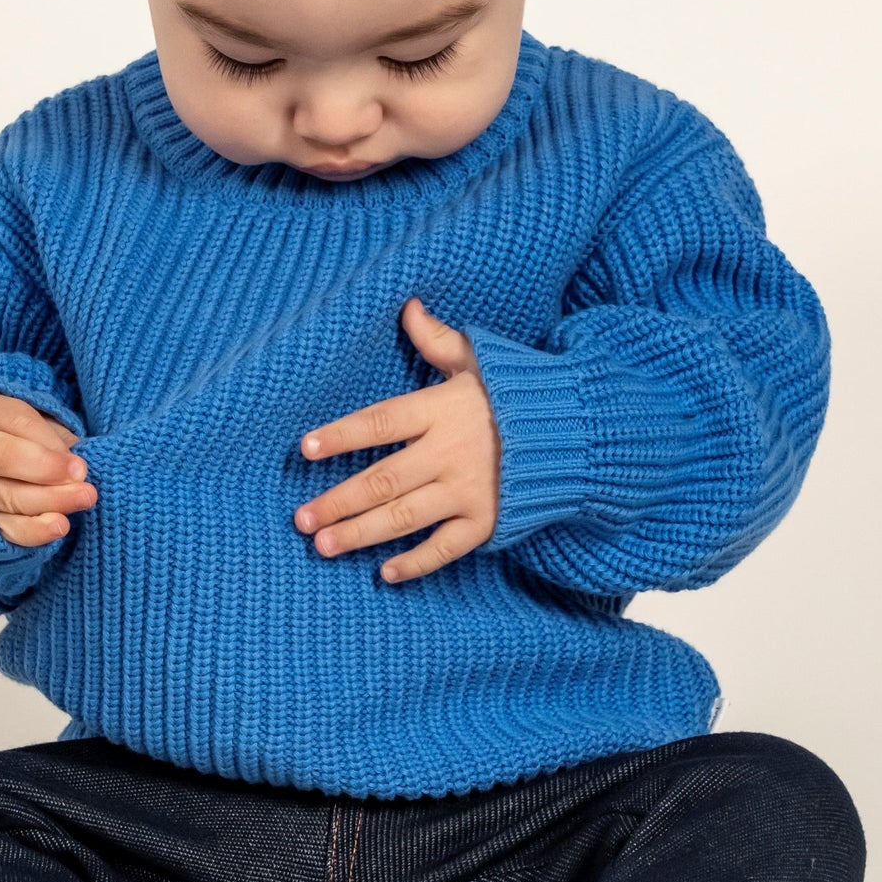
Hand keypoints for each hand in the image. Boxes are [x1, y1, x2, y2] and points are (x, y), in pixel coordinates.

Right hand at [0, 393, 95, 547]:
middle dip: (46, 474)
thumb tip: (77, 467)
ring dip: (45, 504)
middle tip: (85, 490)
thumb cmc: (21, 437)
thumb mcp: (38, 425)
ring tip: (79, 507)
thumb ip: (54, 439)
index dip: (48, 447)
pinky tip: (56, 528)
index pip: (16, 422)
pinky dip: (30, 530)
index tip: (80, 468)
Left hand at [295, 297, 498, 583]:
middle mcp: (450, 452)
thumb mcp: (479, 359)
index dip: (341, 435)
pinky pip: (446, 548)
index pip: (380, 423)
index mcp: (443, 409)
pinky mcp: (487, 520)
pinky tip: (385, 574)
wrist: (579, 431)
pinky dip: (416, 563)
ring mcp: (469, 490)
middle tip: (302, 518)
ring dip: (360, 534)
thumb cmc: (520, 392)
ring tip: (323, 546)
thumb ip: (437, 341)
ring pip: (404, 517)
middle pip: (382, 479)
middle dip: (338, 501)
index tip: (305, 449)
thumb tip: (407, 306)